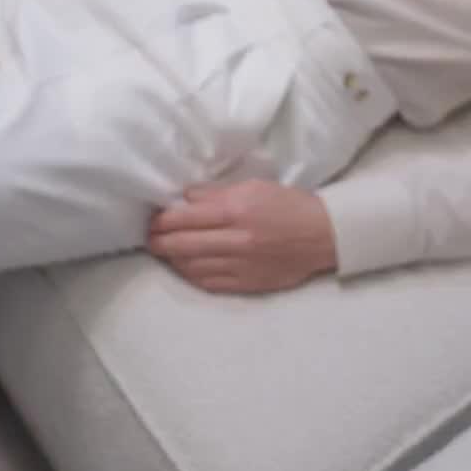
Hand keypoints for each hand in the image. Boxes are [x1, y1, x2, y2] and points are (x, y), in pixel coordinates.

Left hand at [148, 178, 337, 294]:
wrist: (321, 235)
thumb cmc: (287, 205)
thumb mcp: (254, 187)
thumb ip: (217, 194)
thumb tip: (186, 199)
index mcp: (236, 211)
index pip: (187, 218)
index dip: (164, 221)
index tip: (153, 220)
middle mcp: (235, 240)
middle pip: (183, 245)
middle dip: (160, 242)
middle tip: (149, 238)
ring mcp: (240, 265)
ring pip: (192, 267)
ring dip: (173, 260)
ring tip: (165, 253)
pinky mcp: (246, 283)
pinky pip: (210, 283)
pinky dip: (192, 276)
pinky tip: (186, 268)